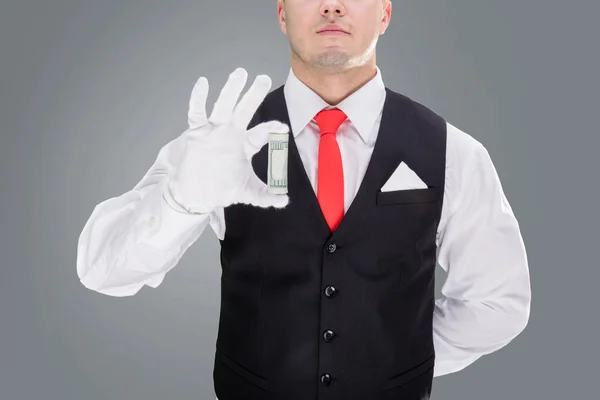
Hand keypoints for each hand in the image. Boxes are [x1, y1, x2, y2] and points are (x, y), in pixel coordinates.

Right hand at [168, 67, 289, 212]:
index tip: (282, 128)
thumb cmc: (222, 189)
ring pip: (224, 106)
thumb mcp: (248, 193)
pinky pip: (197, 113)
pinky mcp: (197, 133)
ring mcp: (214, 131)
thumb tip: (284, 201)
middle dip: (254, 95)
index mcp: (246, 145)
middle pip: (245, 111)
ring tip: (240, 74)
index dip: (272, 129)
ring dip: (231, 90)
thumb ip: (266, 196)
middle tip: (264, 78)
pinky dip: (198, 99)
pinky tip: (202, 84)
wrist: (196, 194)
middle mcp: (232, 134)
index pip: (262, 133)